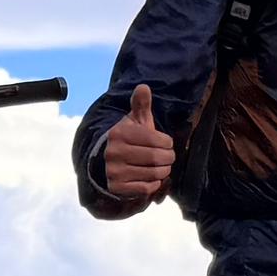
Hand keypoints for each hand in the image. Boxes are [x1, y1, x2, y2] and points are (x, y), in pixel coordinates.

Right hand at [97, 84, 176, 204]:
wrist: (108, 161)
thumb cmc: (130, 139)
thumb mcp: (135, 121)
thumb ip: (141, 105)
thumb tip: (143, 87)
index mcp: (119, 133)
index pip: (156, 140)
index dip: (167, 143)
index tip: (166, 143)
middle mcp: (114, 152)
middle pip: (156, 158)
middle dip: (168, 158)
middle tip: (168, 157)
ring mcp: (113, 171)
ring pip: (153, 174)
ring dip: (163, 171)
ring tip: (161, 167)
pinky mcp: (116, 187)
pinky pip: (146, 188)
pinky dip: (153, 184)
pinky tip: (151, 178)